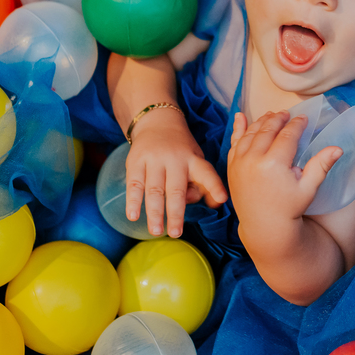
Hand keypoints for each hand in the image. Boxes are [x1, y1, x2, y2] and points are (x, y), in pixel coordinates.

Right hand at [126, 111, 227, 237]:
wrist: (157, 121)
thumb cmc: (181, 150)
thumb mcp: (196, 159)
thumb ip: (203, 183)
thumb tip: (214, 204)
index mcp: (193, 160)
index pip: (207, 173)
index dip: (214, 186)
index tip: (222, 199)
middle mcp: (174, 159)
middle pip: (176, 190)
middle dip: (176, 213)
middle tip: (175, 233)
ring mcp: (154, 159)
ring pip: (154, 190)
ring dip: (154, 213)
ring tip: (156, 231)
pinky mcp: (136, 160)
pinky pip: (134, 184)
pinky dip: (132, 201)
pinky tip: (132, 216)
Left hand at [227, 112, 341, 226]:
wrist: (265, 227)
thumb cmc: (290, 208)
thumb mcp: (308, 188)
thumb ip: (322, 165)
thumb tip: (338, 148)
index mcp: (274, 164)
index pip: (287, 135)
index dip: (297, 124)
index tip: (303, 118)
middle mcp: (254, 160)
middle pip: (267, 130)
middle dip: (278, 119)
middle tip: (287, 114)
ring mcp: (240, 163)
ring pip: (251, 133)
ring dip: (262, 121)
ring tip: (272, 115)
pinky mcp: (232, 168)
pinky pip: (234, 143)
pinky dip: (238, 128)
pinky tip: (241, 117)